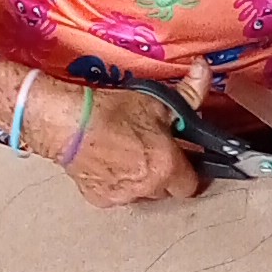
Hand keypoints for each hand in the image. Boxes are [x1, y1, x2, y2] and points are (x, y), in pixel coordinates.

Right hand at [55, 75, 205, 208]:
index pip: (191, 185)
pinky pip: (116, 194)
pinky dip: (114, 182)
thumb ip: (189, 92)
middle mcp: (147, 187)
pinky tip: (107, 162)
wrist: (68, 123)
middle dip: (163, 174)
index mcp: (166, 167)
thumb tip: (203, 73)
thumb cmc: (110, 111)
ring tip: (127, 155)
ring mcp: (122, 196)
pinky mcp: (99, 198)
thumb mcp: (156, 100)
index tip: (181, 159)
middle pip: (166, 190)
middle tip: (152, 152)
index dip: (188, 171)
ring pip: (141, 193)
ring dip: (139, 180)